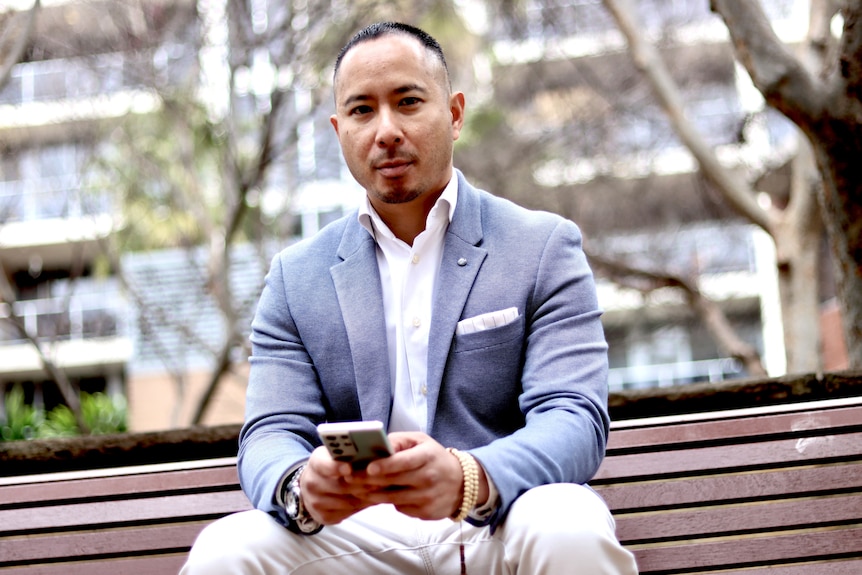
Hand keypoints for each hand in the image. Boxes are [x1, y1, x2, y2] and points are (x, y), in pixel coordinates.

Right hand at [299, 446, 376, 524]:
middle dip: (364, 483)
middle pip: (341, 486)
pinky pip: (347, 513)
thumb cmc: (332, 466)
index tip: (349, 468)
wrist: (313, 485)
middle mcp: (312, 483)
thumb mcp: (336, 454)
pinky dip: (361, 506)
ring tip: (382, 490)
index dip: (336, 467)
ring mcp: (315, 502)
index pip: (324, 465)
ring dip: (367, 497)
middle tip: (384, 480)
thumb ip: (350, 454)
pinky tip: (371, 500)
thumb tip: (375, 456)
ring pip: (348, 502)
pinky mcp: (323, 517)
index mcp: (316, 462)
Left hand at [300, 432, 489, 523]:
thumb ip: (398, 441)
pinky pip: (399, 508)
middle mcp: (428, 478)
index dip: (384, 465)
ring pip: (392, 499)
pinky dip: (387, 502)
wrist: (461, 483)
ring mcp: (427, 498)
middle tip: (348, 477)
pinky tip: (378, 495)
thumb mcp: (420, 441)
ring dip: (371, 494)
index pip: (403, 462)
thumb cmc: (433, 457)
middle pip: (392, 482)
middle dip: (368, 480)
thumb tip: (377, 444)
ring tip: (355, 488)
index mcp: (427, 457)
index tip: (367, 467)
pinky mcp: (425, 513)